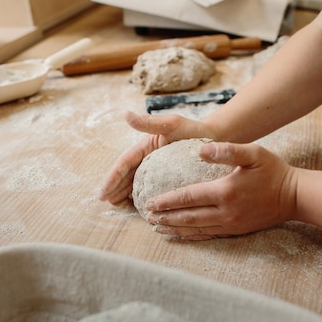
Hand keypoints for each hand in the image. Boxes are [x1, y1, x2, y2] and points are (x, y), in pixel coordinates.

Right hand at [99, 111, 214, 203]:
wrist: (217, 138)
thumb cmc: (195, 130)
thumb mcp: (172, 123)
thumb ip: (150, 122)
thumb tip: (126, 115)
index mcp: (146, 147)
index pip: (125, 163)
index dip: (112, 178)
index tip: (103, 192)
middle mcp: (149, 158)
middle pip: (127, 174)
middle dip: (115, 188)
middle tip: (107, 202)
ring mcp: (158, 168)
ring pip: (137, 182)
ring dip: (125, 193)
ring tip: (117, 205)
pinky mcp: (169, 177)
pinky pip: (153, 187)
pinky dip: (143, 195)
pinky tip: (139, 205)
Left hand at [145, 142, 297, 239]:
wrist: (295, 196)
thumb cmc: (273, 171)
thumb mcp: (253, 153)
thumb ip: (227, 150)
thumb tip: (201, 149)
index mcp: (225, 191)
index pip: (188, 197)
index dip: (167, 201)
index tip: (150, 203)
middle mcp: (225, 212)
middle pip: (187, 217)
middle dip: (165, 218)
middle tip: (146, 218)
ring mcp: (230, 224)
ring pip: (196, 229)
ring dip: (175, 228)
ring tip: (157, 228)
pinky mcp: (235, 230)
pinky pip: (208, 235)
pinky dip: (191, 235)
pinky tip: (181, 235)